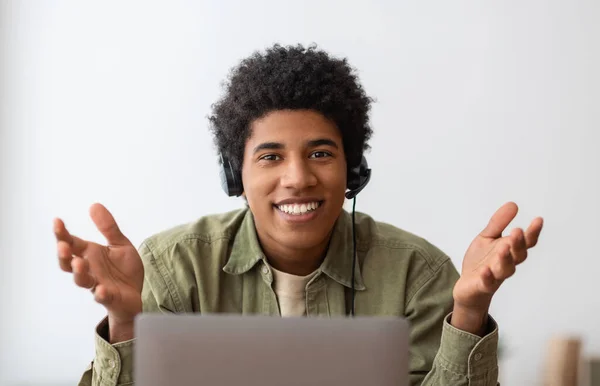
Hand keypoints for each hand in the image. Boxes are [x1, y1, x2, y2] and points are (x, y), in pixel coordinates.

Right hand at [54, 203, 143, 339]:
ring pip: (82, 280)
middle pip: (68, 263)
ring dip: (79, 272)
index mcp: (89, 254)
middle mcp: (89, 269)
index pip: (71, 243)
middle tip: (63, 246)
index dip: (62, 233)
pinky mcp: (109, 297)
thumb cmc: (124, 270)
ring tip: (79, 263)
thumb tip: (94, 205)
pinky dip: (100, 294)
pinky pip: (101, 297)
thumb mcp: (119, 244)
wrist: (137, 294)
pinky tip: (101, 290)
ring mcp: (97, 284)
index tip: (57, 221)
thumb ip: (108, 227)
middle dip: (63, 255)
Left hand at [452, 202, 542, 332]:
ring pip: (505, 269)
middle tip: (518, 231)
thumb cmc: (480, 261)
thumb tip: (513, 204)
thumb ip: (498, 223)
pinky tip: (485, 270)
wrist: (467, 286)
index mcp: (509, 251)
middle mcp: (506, 263)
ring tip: (504, 248)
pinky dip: (487, 277)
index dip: (533, 232)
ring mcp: (496, 275)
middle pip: (518, 255)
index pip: (525, 242)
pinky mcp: (483, 285)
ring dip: (505, 259)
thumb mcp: (487, 238)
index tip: (538, 219)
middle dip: (519, 243)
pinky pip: (487, 283)